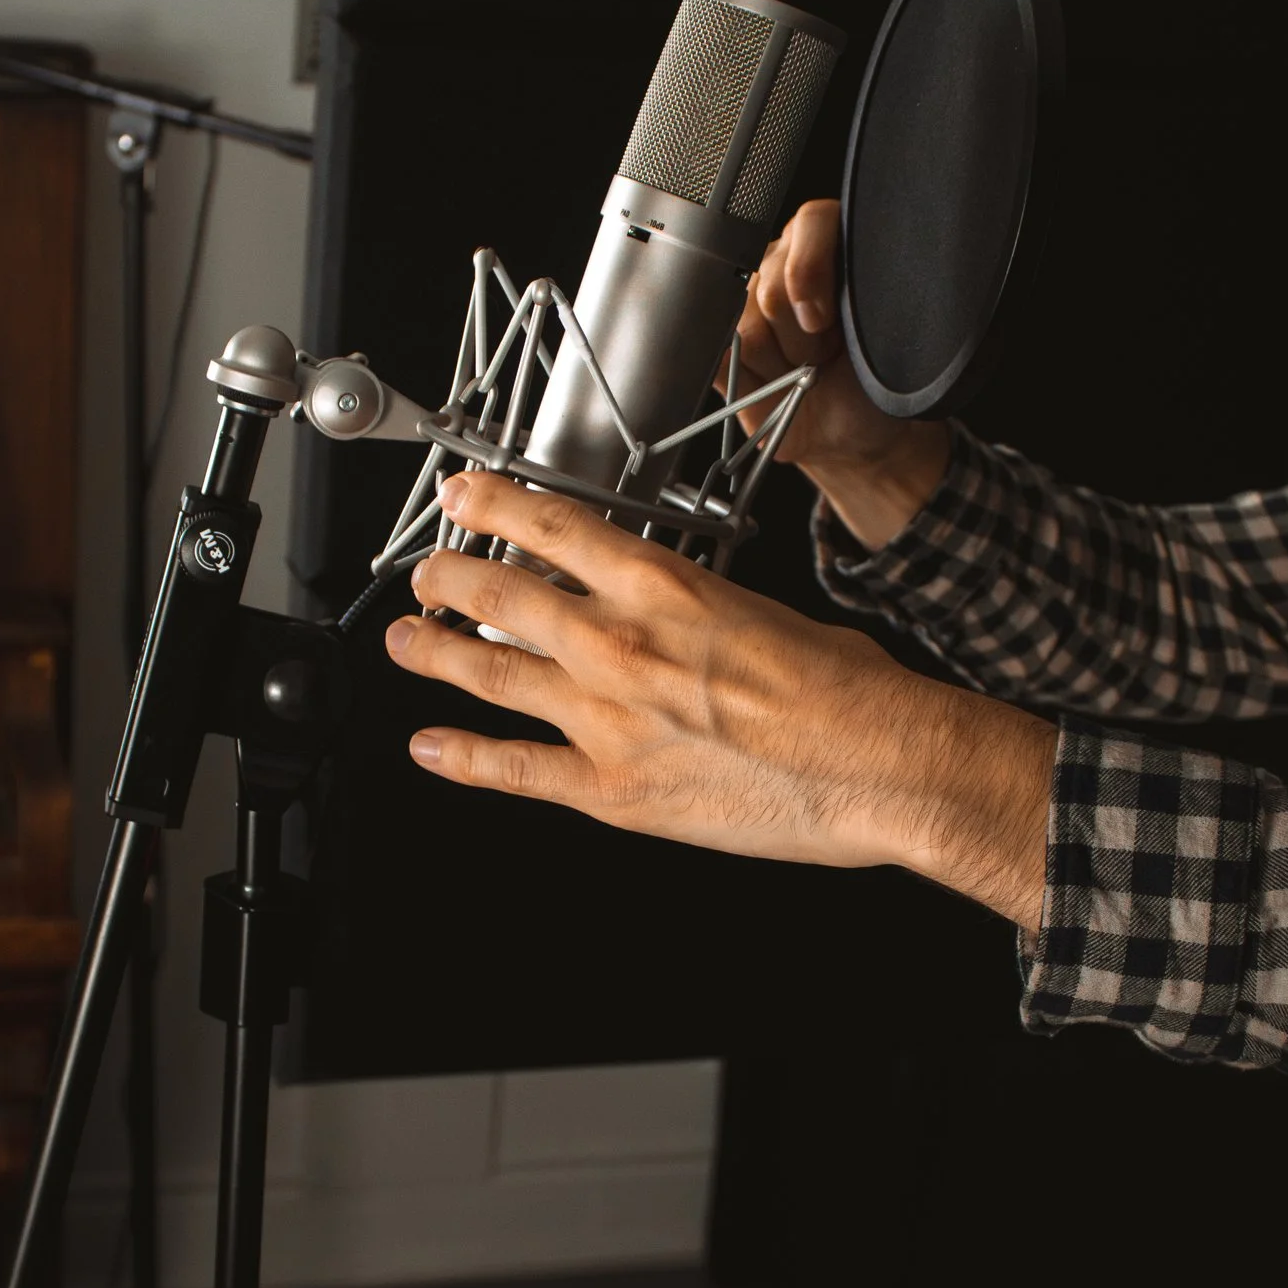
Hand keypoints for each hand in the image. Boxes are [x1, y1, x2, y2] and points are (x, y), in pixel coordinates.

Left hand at [383, 471, 1052, 925]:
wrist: (882, 764)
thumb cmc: (848, 693)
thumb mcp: (768, 614)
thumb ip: (703, 612)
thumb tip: (683, 621)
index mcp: (663, 586)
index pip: (550, 526)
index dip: (492, 506)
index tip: (462, 496)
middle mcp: (619, 644)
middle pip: (499, 596)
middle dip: (447, 578)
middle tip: (425, 573)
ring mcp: (606, 718)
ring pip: (489, 672)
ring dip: (435, 652)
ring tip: (405, 640)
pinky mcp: (611, 791)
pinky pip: (514, 769)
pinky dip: (462, 757)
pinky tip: (432, 747)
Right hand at [734, 199, 951, 548]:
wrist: (856, 430)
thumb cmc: (875, 376)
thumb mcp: (886, 332)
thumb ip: (861, 292)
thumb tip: (819, 294)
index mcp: (828, 245)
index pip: (810, 224)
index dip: (812, 270)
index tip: (826, 316)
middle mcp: (781, 266)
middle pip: (772, 284)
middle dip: (805, 333)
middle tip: (829, 351)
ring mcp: (745, 306)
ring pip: (747, 328)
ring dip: (785, 363)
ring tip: (806, 370)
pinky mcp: (722, 350)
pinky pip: (718, 356)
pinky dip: (752, 379)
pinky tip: (775, 383)